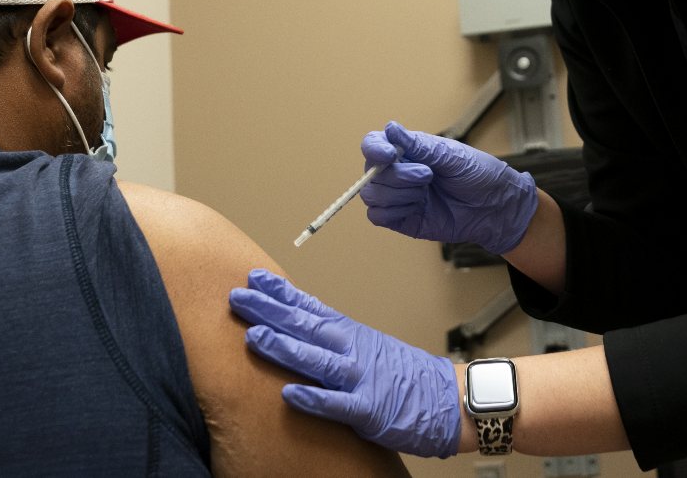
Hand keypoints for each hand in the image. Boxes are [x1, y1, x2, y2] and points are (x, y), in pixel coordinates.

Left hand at [229, 269, 459, 457]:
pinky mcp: (370, 410)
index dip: (280, 292)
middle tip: (238, 296)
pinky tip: (289, 394)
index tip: (253, 277)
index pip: (309, 307)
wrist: (449, 398)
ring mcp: (360, 379)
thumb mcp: (366, 345)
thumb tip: (296, 322)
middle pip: (306, 326)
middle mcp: (352, 350)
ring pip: (317, 360)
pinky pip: (338, 404)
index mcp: (349, 334)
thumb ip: (332, 336)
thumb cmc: (404, 375)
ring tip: (254, 335)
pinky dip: (314, 399)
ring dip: (285, 347)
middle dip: (270, 311)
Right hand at [359, 121, 538, 254]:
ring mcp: (398, 197)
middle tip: (428, 175)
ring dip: (398, 193)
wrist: (496, 207)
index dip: (375, 148)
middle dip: (398, 175)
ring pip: (372, 194)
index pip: (373, 144)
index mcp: (407, 151)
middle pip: (371, 173)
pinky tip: (418, 206)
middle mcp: (398, 172)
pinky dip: (394, 211)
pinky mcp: (402, 220)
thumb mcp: (451, 155)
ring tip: (426, 192)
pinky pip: (378, 216)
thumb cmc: (478, 175)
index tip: (390, 154)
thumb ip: (419, 146)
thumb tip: (390, 128)